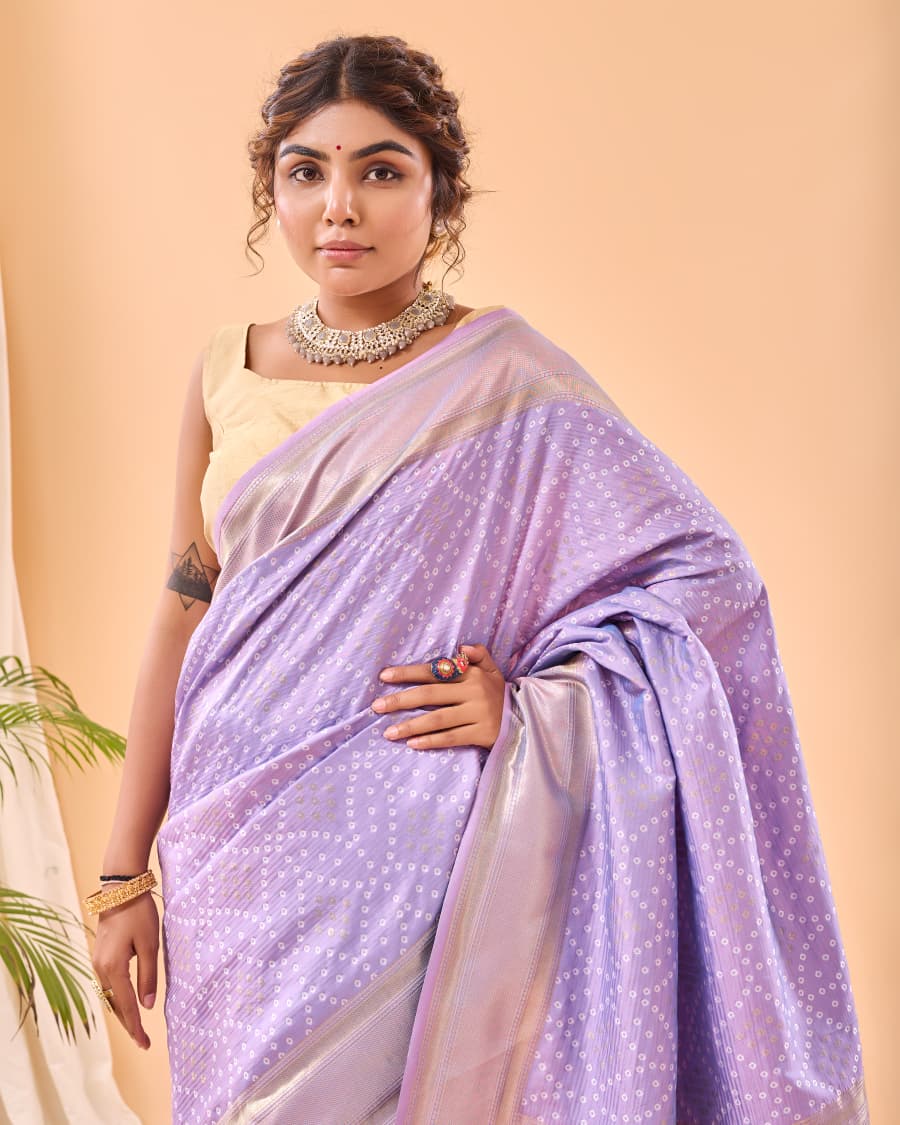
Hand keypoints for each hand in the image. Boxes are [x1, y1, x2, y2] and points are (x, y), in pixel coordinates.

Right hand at [90, 891, 158, 1049]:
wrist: (121, 889)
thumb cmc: (139, 914)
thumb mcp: (150, 945)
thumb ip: (148, 977)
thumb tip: (147, 1006)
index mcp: (113, 969)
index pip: (127, 1006)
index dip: (136, 1027)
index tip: (146, 1044)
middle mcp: (100, 969)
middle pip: (114, 1005)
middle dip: (129, 1023)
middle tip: (142, 1041)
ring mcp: (97, 962)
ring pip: (109, 995)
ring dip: (122, 1011)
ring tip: (136, 1026)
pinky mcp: (99, 954)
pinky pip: (106, 984)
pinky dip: (116, 997)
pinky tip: (126, 1001)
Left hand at [371, 643, 505, 750]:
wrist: (526, 719)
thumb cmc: (498, 693)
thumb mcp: (493, 670)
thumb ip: (478, 654)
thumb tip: (461, 647)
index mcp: (471, 674)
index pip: (434, 671)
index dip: (408, 673)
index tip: (384, 676)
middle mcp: (473, 692)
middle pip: (430, 695)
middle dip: (400, 700)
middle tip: (377, 706)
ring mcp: (477, 714)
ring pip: (437, 719)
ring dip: (411, 726)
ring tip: (388, 732)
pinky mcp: (482, 734)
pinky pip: (451, 738)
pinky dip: (431, 741)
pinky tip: (412, 744)